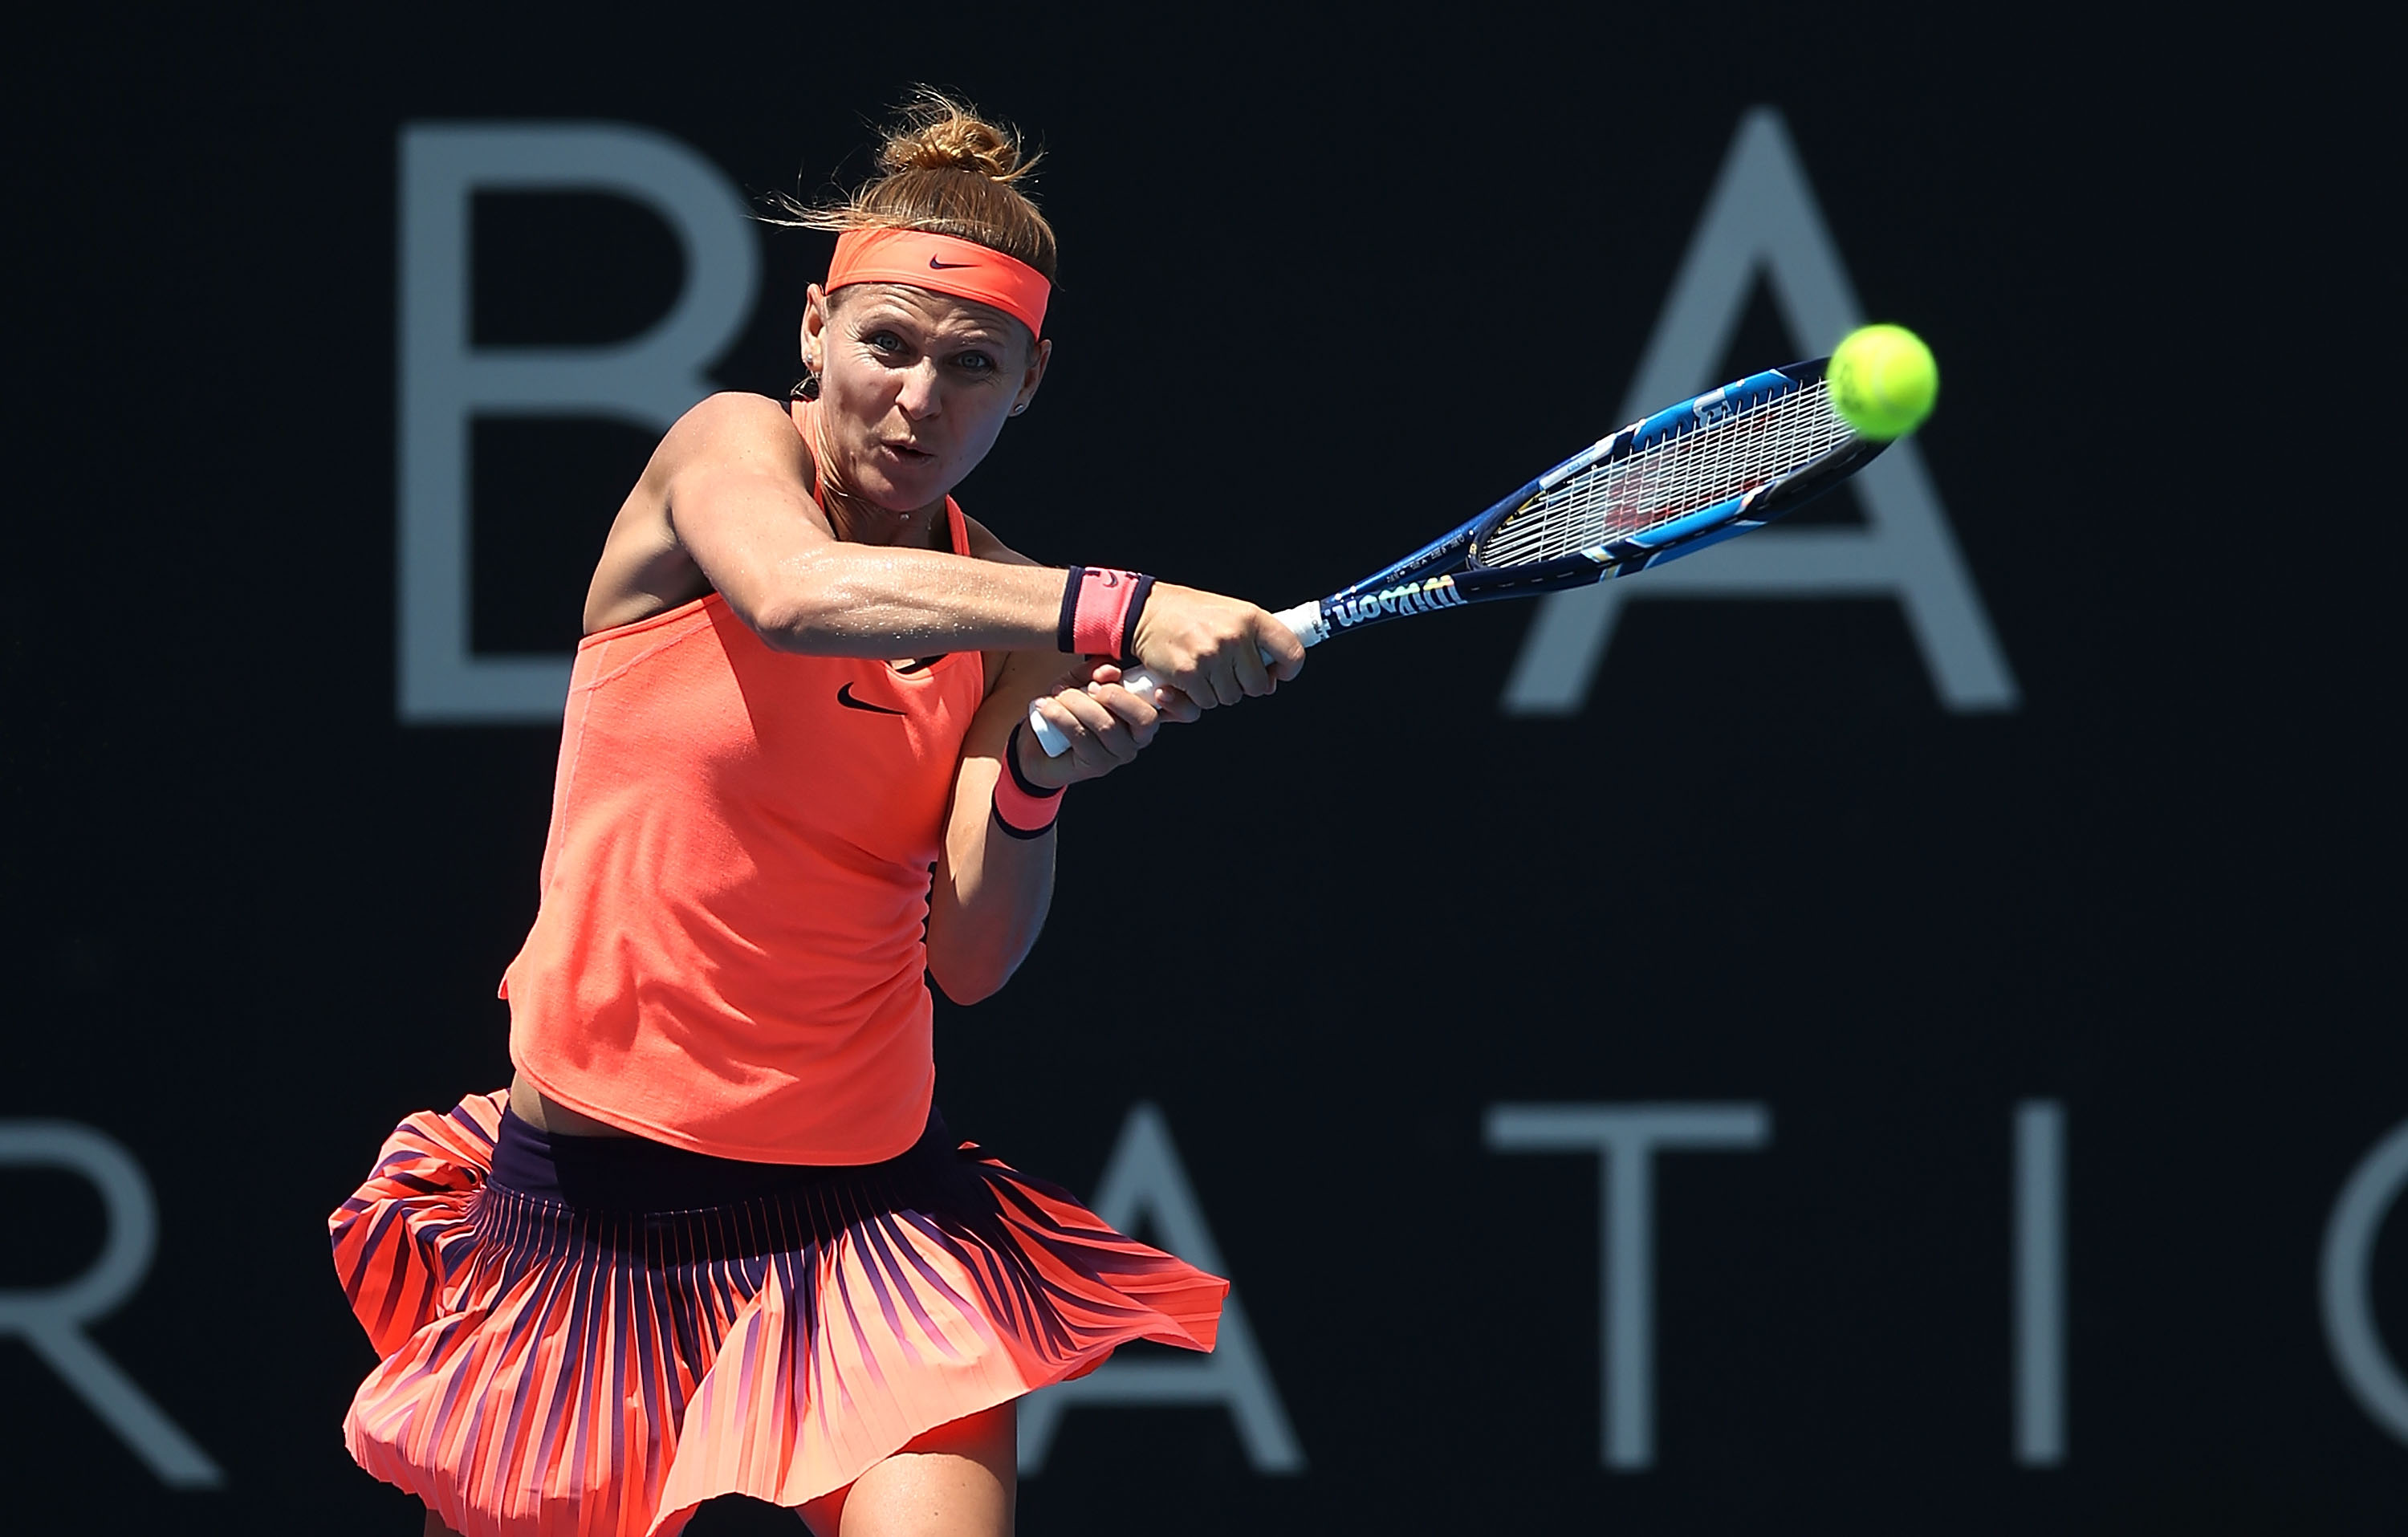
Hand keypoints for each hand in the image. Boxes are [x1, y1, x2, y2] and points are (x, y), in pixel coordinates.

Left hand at [1021, 663, 1200, 788]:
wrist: (1037, 741)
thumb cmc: (1066, 707)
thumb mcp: (1080, 680)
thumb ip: (1096, 670)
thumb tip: (1112, 671)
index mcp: (1143, 710)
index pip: (1179, 711)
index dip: (1177, 702)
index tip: (1158, 690)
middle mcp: (1139, 735)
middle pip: (1145, 719)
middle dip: (1116, 697)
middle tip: (1090, 687)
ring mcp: (1119, 754)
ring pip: (1108, 726)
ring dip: (1078, 704)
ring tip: (1056, 696)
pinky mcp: (1096, 766)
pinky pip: (1082, 737)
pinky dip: (1061, 717)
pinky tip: (1047, 707)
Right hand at [1125, 583, 1307, 707]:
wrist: (1146, 611)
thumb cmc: (1190, 614)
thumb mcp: (1230, 613)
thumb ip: (1254, 641)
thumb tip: (1270, 681)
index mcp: (1251, 617)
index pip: (1292, 652)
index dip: (1288, 670)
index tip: (1276, 674)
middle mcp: (1234, 636)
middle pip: (1258, 687)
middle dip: (1242, 685)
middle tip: (1224, 670)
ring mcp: (1212, 656)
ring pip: (1230, 698)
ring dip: (1217, 692)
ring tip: (1203, 669)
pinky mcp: (1189, 674)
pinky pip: (1205, 703)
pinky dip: (1196, 696)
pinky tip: (1188, 676)